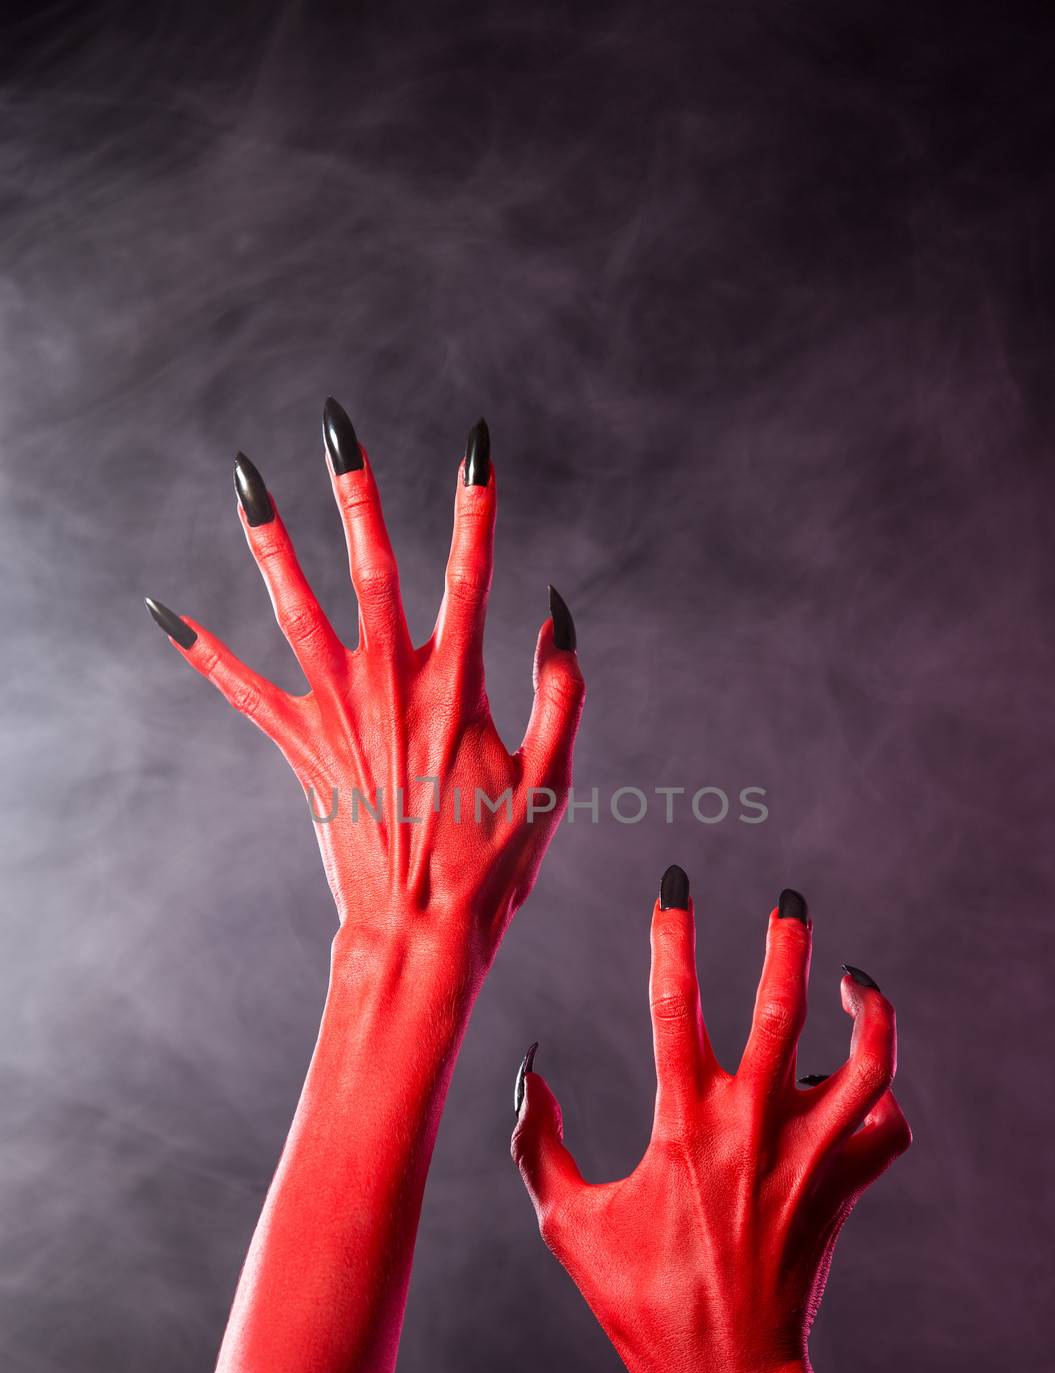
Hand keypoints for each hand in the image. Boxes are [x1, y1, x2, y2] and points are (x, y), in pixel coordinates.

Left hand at [146, 403, 583, 958]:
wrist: (419, 934)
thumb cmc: (492, 864)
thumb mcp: (551, 780)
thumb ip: (561, 690)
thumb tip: (555, 612)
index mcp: (459, 688)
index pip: (471, 575)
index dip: (477, 504)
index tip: (477, 446)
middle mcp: (391, 686)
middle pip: (371, 568)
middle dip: (355, 491)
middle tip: (335, 425)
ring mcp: (337, 714)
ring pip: (296, 609)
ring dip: (270, 540)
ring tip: (245, 480)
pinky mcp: (300, 749)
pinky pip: (243, 690)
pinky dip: (204, 651)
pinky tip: (163, 612)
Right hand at [512, 869, 910, 1372]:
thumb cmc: (640, 1302)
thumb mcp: (566, 1222)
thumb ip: (536, 1141)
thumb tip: (527, 1072)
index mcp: (683, 1124)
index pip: (673, 1003)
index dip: (672, 934)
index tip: (675, 886)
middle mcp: (753, 1128)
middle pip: (785, 1009)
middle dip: (789, 944)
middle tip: (789, 904)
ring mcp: (808, 1158)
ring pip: (865, 1062)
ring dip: (869, 1011)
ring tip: (857, 980)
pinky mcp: (843, 1190)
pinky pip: (885, 1126)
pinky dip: (882, 1096)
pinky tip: (864, 1080)